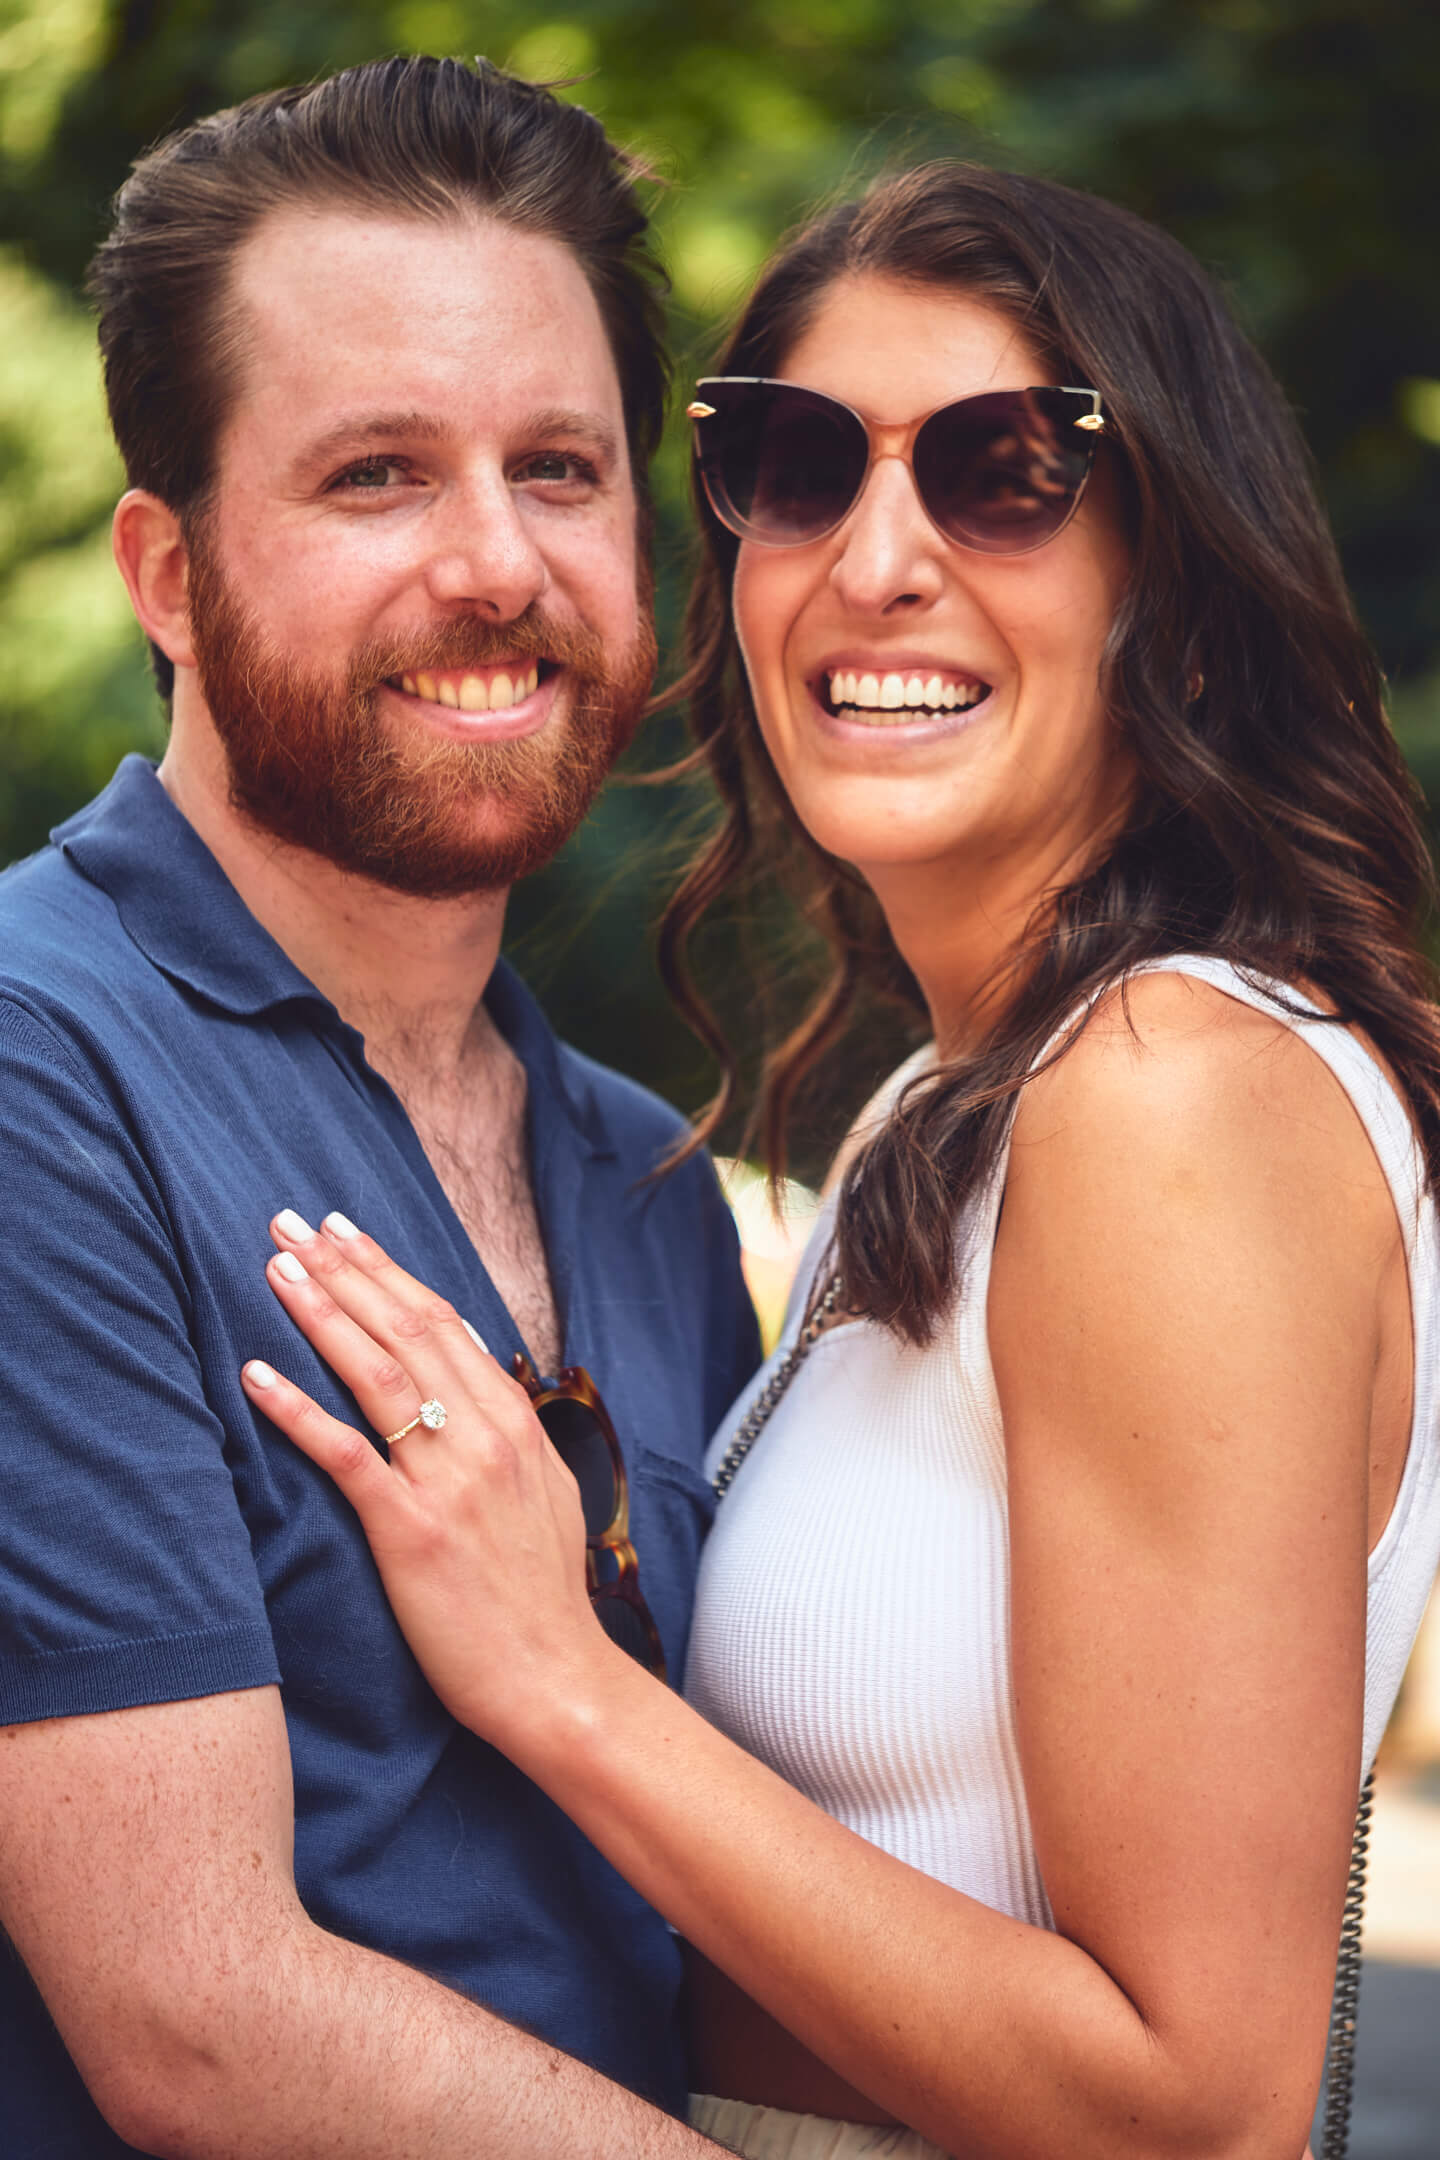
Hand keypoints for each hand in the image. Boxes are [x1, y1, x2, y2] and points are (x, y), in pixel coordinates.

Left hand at [241, 1209, 622, 1746]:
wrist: (558, 1678)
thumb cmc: (542, 1594)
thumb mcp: (544, 1490)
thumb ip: (508, 1430)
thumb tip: (474, 1374)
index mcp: (516, 1422)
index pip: (443, 1322)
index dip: (387, 1271)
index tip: (343, 1231)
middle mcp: (485, 1438)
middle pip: (406, 1330)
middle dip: (344, 1270)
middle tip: (289, 1223)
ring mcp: (450, 1483)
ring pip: (377, 1375)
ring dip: (321, 1314)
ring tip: (274, 1268)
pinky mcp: (412, 1533)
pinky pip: (347, 1457)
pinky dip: (299, 1409)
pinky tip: (256, 1375)